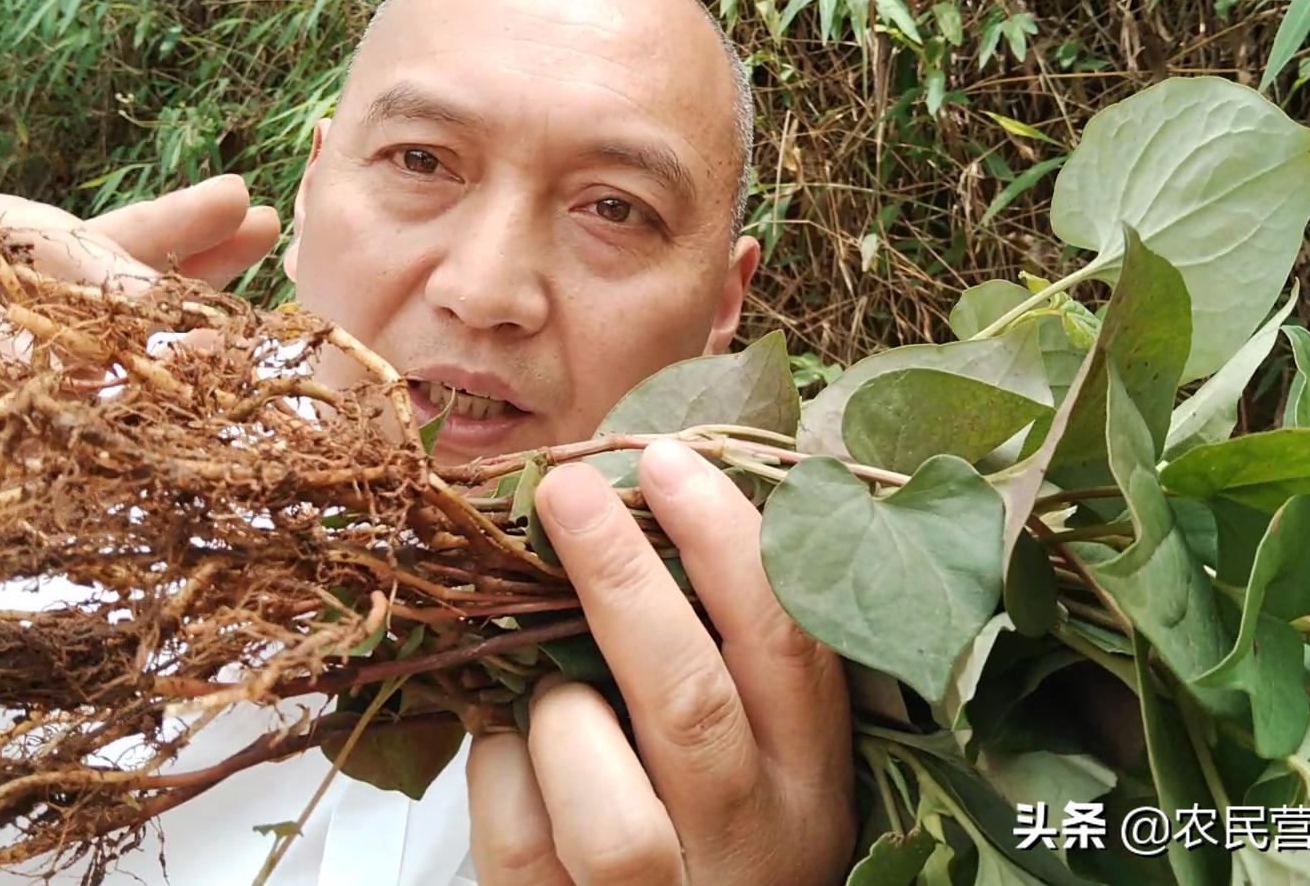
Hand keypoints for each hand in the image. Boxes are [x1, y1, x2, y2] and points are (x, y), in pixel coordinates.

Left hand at [466, 439, 854, 883]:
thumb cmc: (701, 835)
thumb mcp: (750, 762)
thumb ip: (717, 660)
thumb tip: (640, 506)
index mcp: (810, 788)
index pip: (793, 648)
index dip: (730, 545)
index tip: (666, 462)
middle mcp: (753, 847)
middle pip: (693, 706)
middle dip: (625, 584)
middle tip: (567, 494)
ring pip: (610, 811)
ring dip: (561, 719)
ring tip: (546, 692)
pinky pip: (519, 839)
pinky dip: (500, 772)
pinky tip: (510, 751)